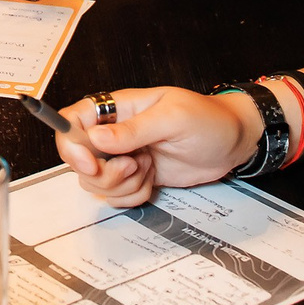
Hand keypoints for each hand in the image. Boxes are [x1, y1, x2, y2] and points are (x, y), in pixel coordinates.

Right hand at [53, 88, 259, 206]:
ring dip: (121, 185)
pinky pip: (116, 195)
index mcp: (117, 108)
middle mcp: (113, 132)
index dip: (71, 144)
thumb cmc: (207, 120)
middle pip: (79, 158)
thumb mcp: (173, 118)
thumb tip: (96, 139)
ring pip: (95, 182)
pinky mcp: (135, 177)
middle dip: (102, 172)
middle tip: (133, 167)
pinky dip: (132, 196)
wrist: (232, 144)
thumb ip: (134, 129)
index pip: (73, 121)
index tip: (90, 163)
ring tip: (148, 169)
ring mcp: (123, 157)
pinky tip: (152, 180)